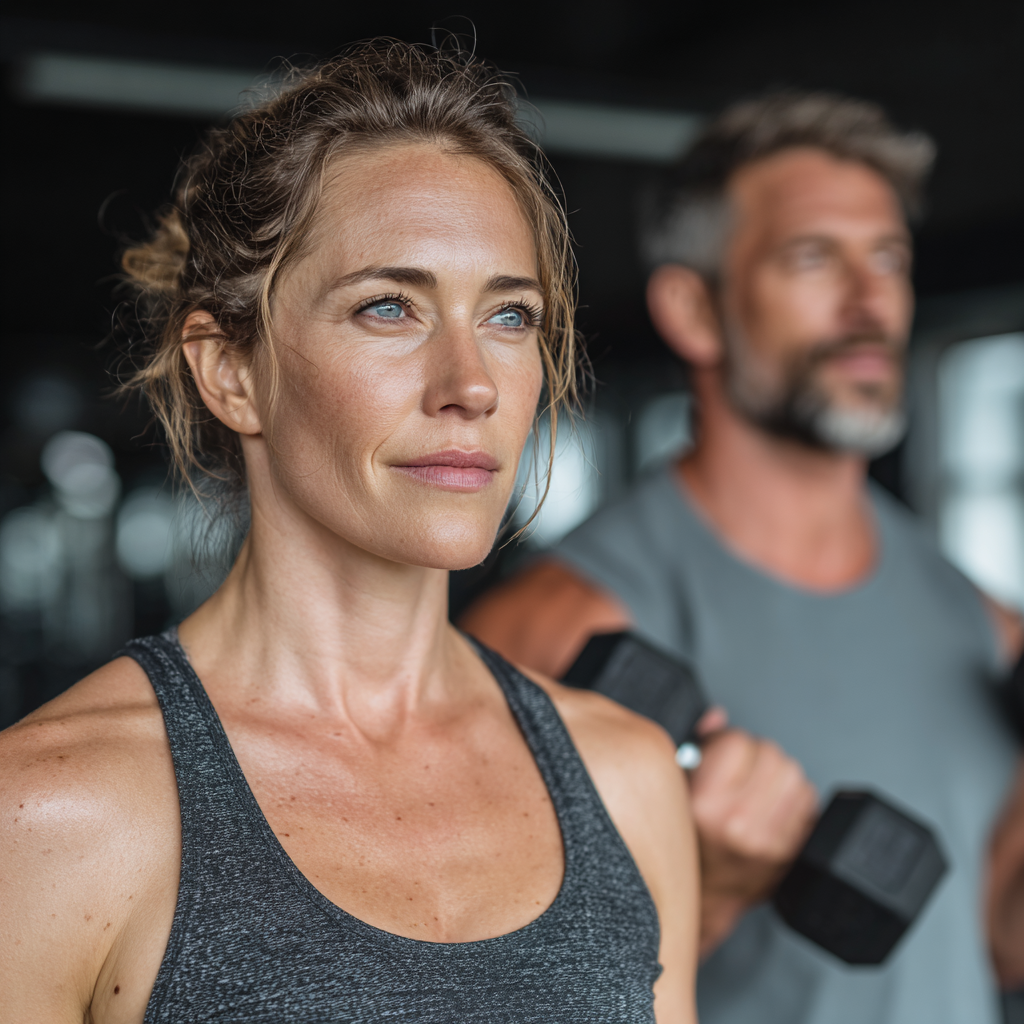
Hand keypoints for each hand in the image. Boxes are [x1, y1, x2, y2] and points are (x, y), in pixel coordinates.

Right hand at [687, 714, 817, 956]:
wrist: (701, 899)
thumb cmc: (684, 842)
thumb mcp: (675, 791)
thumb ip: (694, 747)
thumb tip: (717, 718)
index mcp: (704, 804)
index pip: (737, 742)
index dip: (728, 741)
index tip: (720, 752)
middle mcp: (739, 824)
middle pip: (772, 755)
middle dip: (756, 755)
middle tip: (739, 769)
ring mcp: (769, 842)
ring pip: (795, 776)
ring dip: (778, 775)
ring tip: (757, 787)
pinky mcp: (791, 854)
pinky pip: (808, 803)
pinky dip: (794, 798)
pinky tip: (772, 806)